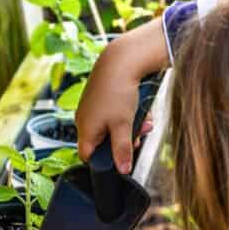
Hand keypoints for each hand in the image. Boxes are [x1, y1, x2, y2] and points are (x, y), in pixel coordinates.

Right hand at [75, 17, 167, 171]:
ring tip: (144, 122)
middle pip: (103, 142)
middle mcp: (84, 119)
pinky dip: (128, 114)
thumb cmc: (118, 91)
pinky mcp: (101, 97)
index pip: (88, 156)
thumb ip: (122, 150)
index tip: (120, 158)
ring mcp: (92, 108)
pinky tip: (140, 109)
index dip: (104, 161)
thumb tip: (123, 170)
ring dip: (130, 128)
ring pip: (112, 127)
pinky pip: (114, 114)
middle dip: (124, 141)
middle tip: (138, 137)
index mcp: (85, 129)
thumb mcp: (123, 125)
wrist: (121, 59)